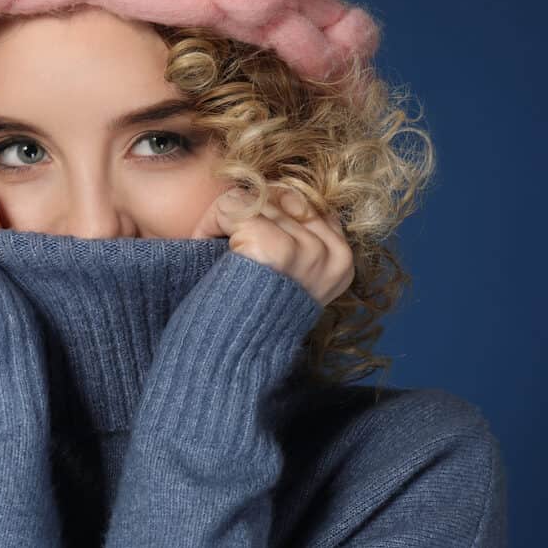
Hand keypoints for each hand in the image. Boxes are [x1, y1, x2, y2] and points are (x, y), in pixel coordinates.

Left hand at [189, 185, 353, 305]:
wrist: (227, 358)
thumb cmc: (250, 315)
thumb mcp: (291, 277)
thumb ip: (299, 238)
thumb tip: (282, 189)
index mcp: (342, 260)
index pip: (308, 204)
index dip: (270, 216)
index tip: (251, 249)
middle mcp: (332, 254)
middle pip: (282, 197)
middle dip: (248, 216)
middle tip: (228, 251)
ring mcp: (306, 249)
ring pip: (256, 198)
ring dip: (226, 220)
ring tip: (218, 254)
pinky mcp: (275, 246)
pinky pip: (234, 206)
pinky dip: (210, 223)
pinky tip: (206, 247)